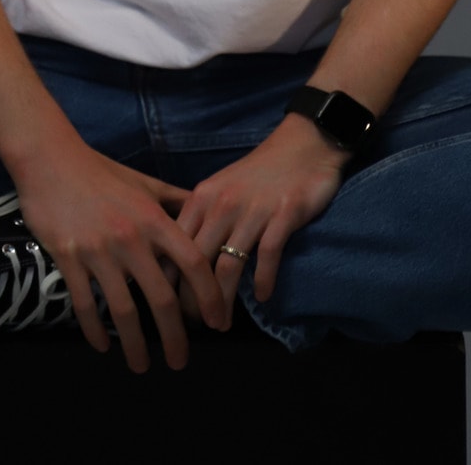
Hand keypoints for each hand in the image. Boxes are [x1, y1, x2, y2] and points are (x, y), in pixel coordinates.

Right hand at [15, 142, 226, 372]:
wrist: (51, 161)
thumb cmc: (101, 172)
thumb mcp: (144, 183)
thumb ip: (174, 200)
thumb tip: (202, 211)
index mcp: (154, 219)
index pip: (193, 264)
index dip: (209, 296)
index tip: (216, 322)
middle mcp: (131, 238)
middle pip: (162, 298)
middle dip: (175, 337)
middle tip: (180, 361)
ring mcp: (99, 250)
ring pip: (124, 310)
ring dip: (135, 345)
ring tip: (142, 366)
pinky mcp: (69, 258)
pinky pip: (85, 304)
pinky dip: (95, 330)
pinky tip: (102, 346)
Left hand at [176, 113, 348, 321]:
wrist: (303, 144)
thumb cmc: (258, 173)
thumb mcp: (220, 190)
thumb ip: (200, 220)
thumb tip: (176, 262)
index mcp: (201, 198)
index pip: (174, 248)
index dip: (169, 282)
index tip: (168, 309)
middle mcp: (222, 204)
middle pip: (197, 263)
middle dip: (192, 301)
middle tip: (196, 326)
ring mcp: (253, 209)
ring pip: (228, 266)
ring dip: (223, 301)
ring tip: (222, 323)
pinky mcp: (284, 214)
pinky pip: (267, 255)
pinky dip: (262, 281)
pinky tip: (262, 298)